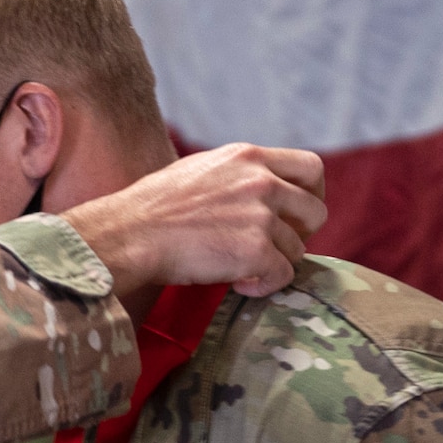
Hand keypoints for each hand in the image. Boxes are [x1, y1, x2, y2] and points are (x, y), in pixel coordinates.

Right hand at [61, 144, 326, 304]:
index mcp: (247, 156)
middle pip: (315, 211)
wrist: (127, 234)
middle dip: (299, 235)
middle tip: (272, 248)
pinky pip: (282, 275)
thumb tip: (256, 190)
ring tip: (240, 269)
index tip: (295, 215)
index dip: (312, 196)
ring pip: (297, 249)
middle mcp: (261, 181)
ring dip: (274, 263)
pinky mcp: (255, 251)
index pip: (311, 168)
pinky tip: (238, 284)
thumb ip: (236, 175)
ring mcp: (261, 216)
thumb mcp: (199, 170)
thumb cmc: (150, 209)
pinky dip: (264, 285)